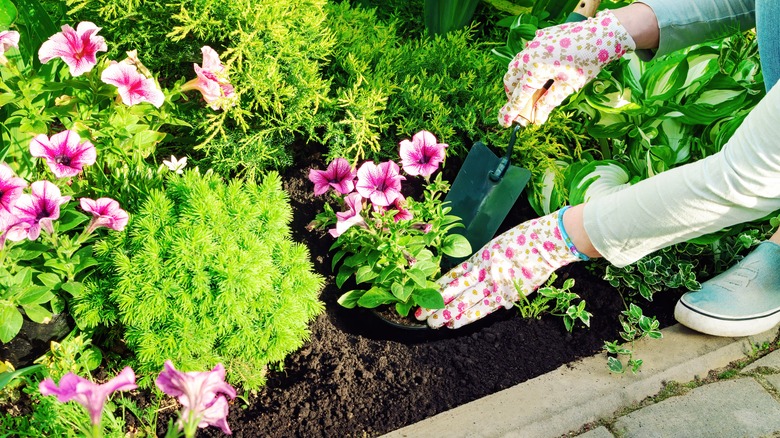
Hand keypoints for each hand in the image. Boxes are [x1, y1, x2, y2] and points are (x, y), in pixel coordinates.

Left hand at [416, 209, 583, 328]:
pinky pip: (485, 308)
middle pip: (455, 289)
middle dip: (437, 302)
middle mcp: (484, 270)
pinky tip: (455, 323)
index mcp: (480, 257)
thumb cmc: (525, 242)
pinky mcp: (508, 293)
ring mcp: (495, 283)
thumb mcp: (498, 247)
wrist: (547, 243)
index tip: (425, 294)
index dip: (438, 286)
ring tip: (434, 322)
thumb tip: (475, 279)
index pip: (453, 274)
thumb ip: (485, 264)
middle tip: (421, 313)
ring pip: (466, 301)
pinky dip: (469, 316)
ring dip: (448, 313)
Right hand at [499, 10, 634, 126]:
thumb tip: (537, 120)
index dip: (510, 111)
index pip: (518, 95)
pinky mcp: (539, 36)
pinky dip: (527, 66)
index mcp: (536, 70)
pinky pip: (526, 54)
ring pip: (515, 65)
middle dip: (512, 93)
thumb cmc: (586, 63)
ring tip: (531, 89)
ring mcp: (533, 43)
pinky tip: (542, 70)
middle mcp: (529, 55)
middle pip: (510, 79)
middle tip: (522, 105)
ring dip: (518, 79)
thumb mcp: (568, 87)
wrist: (601, 34)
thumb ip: (548, 102)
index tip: (503, 123)